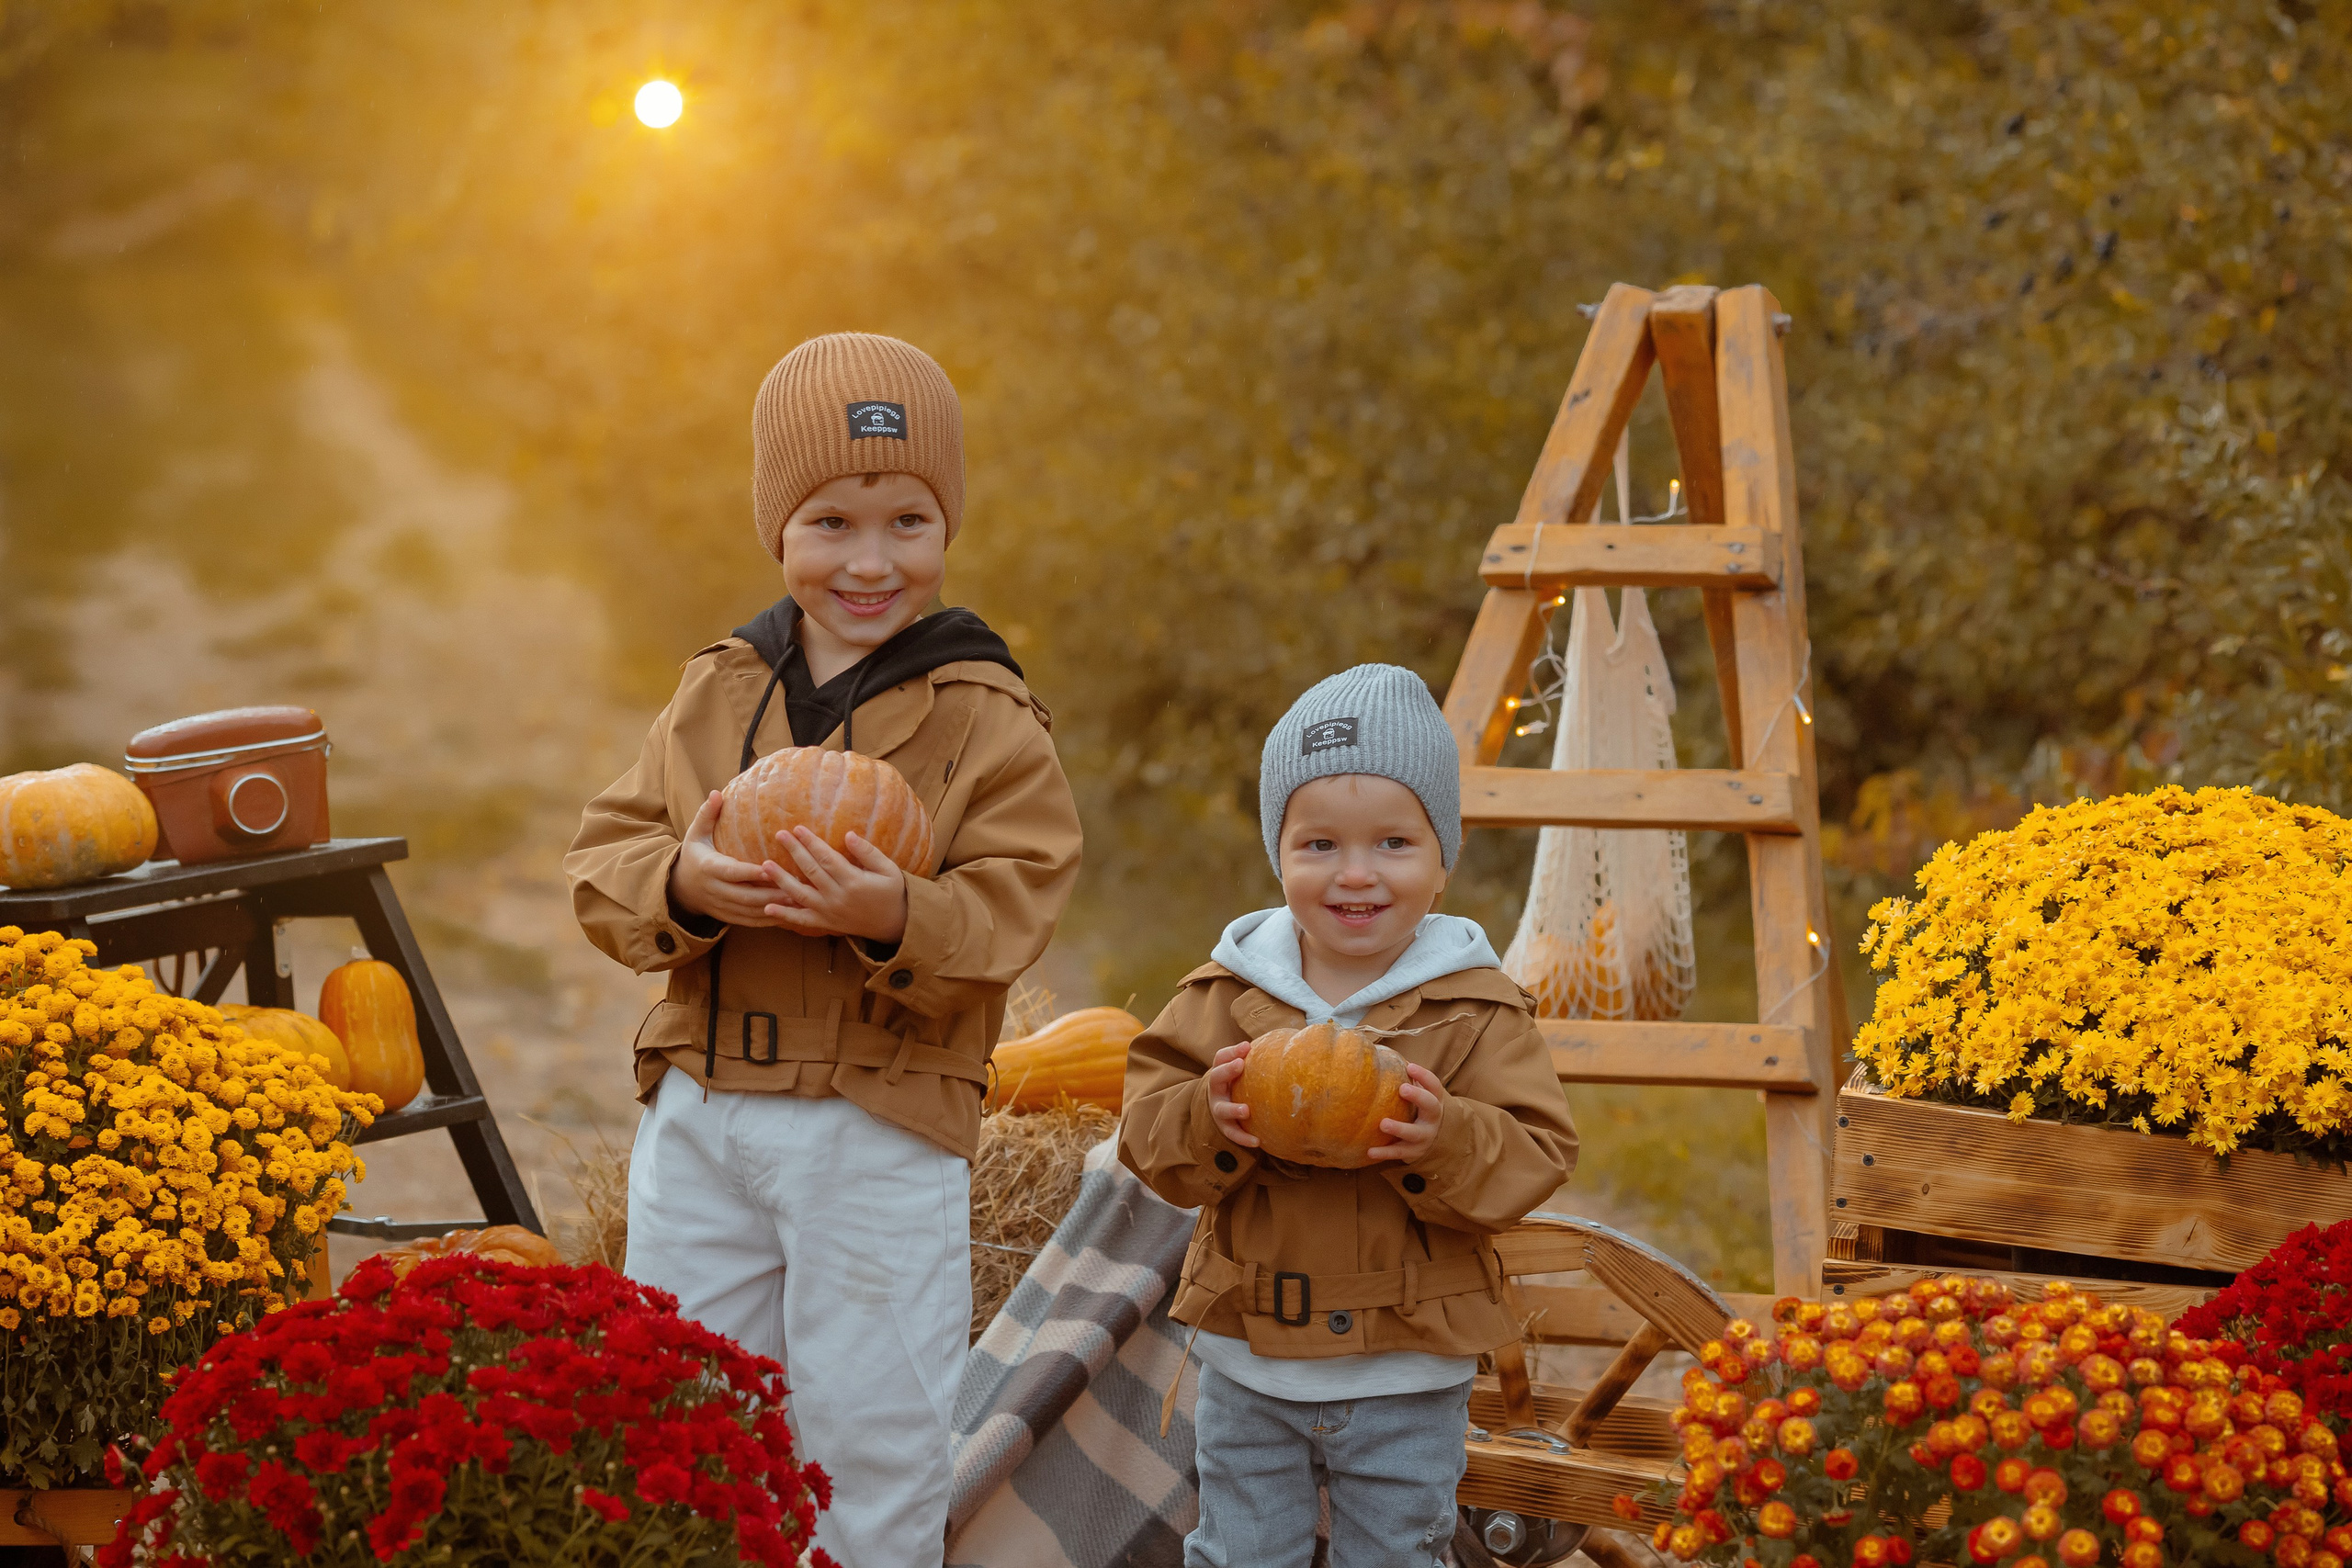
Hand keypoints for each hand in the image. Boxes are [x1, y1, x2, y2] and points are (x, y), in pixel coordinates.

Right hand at [668, 792, 791, 926]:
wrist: (681, 888)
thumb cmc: (694, 855)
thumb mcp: (695, 833)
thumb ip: (706, 814)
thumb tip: (717, 793)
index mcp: (708, 868)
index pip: (731, 872)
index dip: (750, 873)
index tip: (770, 869)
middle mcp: (715, 890)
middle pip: (744, 896)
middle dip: (770, 895)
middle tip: (795, 889)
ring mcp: (721, 906)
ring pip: (749, 912)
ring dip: (773, 908)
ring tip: (797, 902)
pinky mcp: (728, 917)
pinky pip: (750, 922)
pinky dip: (768, 920)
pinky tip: (788, 915)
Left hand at [759, 825, 909, 943]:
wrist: (894, 924)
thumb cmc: (892, 892)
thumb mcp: (888, 869)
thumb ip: (868, 852)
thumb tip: (849, 835)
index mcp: (854, 881)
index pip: (827, 858)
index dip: (811, 842)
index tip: (798, 828)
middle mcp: (838, 897)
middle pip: (811, 871)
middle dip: (794, 851)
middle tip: (780, 835)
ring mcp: (830, 912)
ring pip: (800, 894)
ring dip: (781, 879)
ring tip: (765, 865)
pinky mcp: (825, 923)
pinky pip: (802, 920)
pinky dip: (784, 915)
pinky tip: (767, 906)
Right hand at [1206, 1041, 1257, 1148]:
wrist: (1223, 1108)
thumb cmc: (1238, 1085)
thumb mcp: (1240, 1071)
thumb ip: (1248, 1059)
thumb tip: (1264, 1046)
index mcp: (1220, 1073)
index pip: (1220, 1058)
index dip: (1231, 1052)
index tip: (1246, 1048)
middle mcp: (1216, 1090)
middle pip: (1216, 1078)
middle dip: (1227, 1071)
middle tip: (1240, 1065)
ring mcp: (1218, 1109)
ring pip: (1222, 1109)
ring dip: (1233, 1109)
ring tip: (1246, 1110)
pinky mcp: (1225, 1126)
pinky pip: (1233, 1132)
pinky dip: (1243, 1137)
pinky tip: (1257, 1141)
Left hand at [1367, 1063, 1444, 1163]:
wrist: (1435, 1142)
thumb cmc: (1419, 1110)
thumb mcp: (1419, 1096)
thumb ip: (1405, 1080)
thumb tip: (1380, 1055)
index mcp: (1434, 1100)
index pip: (1434, 1085)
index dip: (1424, 1076)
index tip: (1410, 1066)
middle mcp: (1433, 1118)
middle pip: (1431, 1106)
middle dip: (1418, 1096)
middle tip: (1402, 1089)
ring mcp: (1425, 1137)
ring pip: (1414, 1133)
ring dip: (1399, 1128)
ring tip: (1383, 1123)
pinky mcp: (1414, 1152)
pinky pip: (1399, 1152)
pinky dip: (1384, 1153)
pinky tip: (1369, 1151)